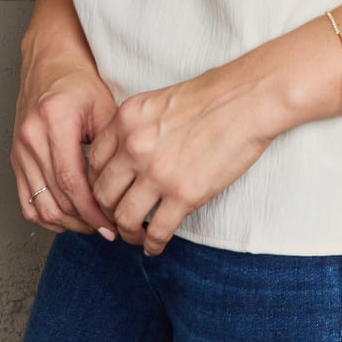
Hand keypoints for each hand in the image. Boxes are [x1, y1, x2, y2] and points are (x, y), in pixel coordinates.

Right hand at [11, 50, 119, 235]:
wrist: (50, 62)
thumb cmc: (79, 80)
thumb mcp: (105, 106)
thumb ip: (112, 146)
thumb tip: (125, 188)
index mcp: (54, 122)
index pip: (71, 182)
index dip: (92, 210)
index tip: (111, 224)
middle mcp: (31, 138)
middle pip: (55, 199)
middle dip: (84, 221)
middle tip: (108, 228)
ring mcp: (19, 150)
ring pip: (39, 206)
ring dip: (67, 223)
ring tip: (92, 224)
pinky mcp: (16, 159)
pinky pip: (26, 201)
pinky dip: (47, 215)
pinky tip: (69, 216)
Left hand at [86, 67, 278, 254]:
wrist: (249, 99)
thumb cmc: (213, 95)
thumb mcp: (159, 101)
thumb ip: (136, 127)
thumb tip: (125, 156)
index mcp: (127, 118)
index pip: (93, 161)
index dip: (96, 182)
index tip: (109, 193)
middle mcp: (134, 146)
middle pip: (102, 193)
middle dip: (107, 211)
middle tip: (118, 217)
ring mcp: (158, 172)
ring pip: (124, 217)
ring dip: (127, 232)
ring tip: (136, 236)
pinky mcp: (184, 194)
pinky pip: (157, 231)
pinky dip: (153, 245)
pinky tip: (155, 246)